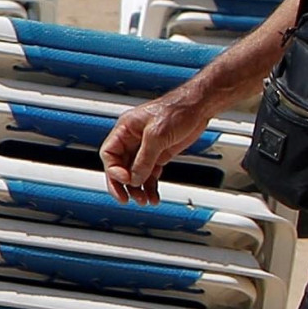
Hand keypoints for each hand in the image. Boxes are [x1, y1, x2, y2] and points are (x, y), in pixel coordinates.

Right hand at [99, 87, 212, 202]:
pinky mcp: (159, 154)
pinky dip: (150, 186)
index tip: (126, 180)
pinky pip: (149, 174)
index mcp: (125, 130)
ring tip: (144, 201)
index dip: (114, 170)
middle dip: (123, 185)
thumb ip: (144, 159)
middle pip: (119, 167)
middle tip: (126, 199)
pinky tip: (153, 196)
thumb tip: (134, 179)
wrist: (198, 107)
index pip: (109, 154)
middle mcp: (132, 140)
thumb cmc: (176, 111)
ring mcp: (146, 148)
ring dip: (138, 189)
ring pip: (135, 173)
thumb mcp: (156, 135)